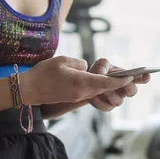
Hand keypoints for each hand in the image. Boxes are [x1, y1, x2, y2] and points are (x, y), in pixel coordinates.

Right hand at [20, 56, 134, 105]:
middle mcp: (82, 92)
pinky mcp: (72, 98)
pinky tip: (100, 81)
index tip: (130, 77)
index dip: (120, 81)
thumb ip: (79, 63)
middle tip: (131, 78)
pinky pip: (89, 92)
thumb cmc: (43, 73)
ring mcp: (77, 96)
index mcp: (81, 82)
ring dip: (108, 86)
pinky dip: (97, 88)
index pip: (106, 82)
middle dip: (118, 84)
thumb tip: (87, 68)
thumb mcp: (62, 60)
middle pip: (105, 88)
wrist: (28, 90)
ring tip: (118, 79)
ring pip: (97, 91)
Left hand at [87, 58, 150, 111]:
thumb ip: (103, 64)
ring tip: (103, 89)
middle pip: (132, 91)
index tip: (147, 75)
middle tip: (123, 82)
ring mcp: (117, 99)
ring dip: (111, 95)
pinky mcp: (107, 106)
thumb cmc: (98, 71)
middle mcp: (124, 89)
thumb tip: (103, 73)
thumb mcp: (101, 64)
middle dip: (128, 87)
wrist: (88, 81)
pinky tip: (94, 95)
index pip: (140, 78)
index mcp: (127, 78)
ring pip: (119, 101)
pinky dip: (99, 101)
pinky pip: (106, 107)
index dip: (145, 77)